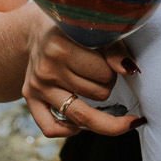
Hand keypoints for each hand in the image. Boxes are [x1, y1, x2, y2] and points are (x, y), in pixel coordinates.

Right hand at [20, 6, 143, 137]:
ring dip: (96, 104)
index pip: (105, 73)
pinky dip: (70, 130)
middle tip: (102, 69)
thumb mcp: (95, 30)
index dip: (115, 68)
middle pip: (98, 95)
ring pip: (82, 115)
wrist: (39, 30)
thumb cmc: (74, 29)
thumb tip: (129, 70)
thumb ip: (115, 48)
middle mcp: (46, 69)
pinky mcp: (30, 99)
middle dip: (108, 84)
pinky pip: (51, 128)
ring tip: (94, 85)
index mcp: (60, 46)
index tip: (113, 59)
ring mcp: (37, 86)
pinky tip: (80, 122)